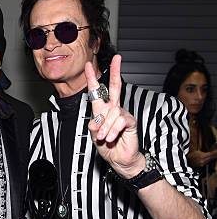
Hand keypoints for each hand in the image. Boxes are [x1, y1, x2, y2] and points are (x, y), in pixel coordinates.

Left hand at [87, 55, 144, 177]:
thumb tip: (96, 120)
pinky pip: (120, 120)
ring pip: (111, 112)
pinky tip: (112, 137)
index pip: (98, 92)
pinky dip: (113, 130)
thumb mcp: (95, 136)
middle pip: (115, 87)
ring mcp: (123, 115)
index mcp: (103, 111)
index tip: (88, 66)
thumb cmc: (108, 147)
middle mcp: (114, 109)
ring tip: (104, 138)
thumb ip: (94, 126)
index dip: (92, 79)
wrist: (119, 160)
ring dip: (105, 127)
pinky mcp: (130, 122)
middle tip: (117, 58)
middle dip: (115, 72)